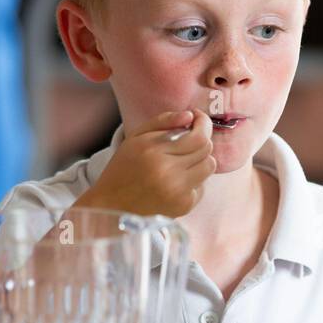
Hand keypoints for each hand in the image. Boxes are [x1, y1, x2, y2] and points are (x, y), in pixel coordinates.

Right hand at [77, 109, 214, 217]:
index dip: (204, 124)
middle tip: (188, 139)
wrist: (113, 206)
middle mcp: (169, 173)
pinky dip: (193, 180)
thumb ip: (163, 121)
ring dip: (200, 160)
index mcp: (154, 152)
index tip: (198, 119)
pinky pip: (202, 185)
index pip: (198, 137)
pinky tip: (176, 181)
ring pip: (209, 167)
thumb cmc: (123, 169)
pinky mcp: (184, 206)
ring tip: (182, 160)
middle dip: (201, 141)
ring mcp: (178, 192)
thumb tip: (190, 116)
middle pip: (207, 150)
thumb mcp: (135, 137)